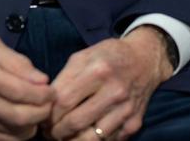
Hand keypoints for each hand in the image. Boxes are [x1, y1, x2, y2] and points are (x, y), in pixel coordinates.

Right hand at [0, 35, 53, 139]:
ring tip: (38, 109)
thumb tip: (41, 80)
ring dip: (34, 124)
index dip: (43, 94)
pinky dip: (18, 133)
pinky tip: (23, 119)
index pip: (20, 91)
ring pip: (14, 132)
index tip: (51, 90)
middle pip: (20, 116)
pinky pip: (2, 139)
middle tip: (50, 102)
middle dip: (43, 112)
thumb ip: (17, 61)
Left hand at [45, 26, 173, 139]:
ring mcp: (126, 109)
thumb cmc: (109, 56)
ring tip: (65, 135)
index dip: (48, 114)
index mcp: (99, 71)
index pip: (63, 102)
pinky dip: (93, 140)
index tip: (44, 118)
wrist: (146, 59)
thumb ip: (63, 79)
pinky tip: (87, 132)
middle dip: (56, 131)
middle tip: (50, 131)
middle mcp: (115, 91)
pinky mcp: (134, 122)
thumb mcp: (84, 56)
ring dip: (72, 140)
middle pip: (74, 123)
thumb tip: (46, 105)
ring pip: (90, 139)